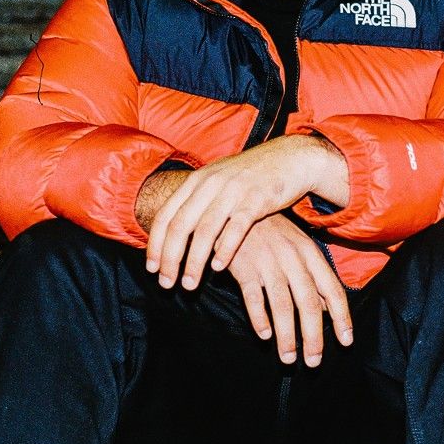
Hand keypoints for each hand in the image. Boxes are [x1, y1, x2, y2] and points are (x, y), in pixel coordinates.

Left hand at [145, 135, 346, 290]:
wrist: (292, 158)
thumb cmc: (254, 175)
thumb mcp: (220, 180)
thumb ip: (198, 201)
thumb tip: (176, 230)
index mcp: (197, 180)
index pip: (166, 215)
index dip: (155, 245)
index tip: (151, 269)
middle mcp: (210, 184)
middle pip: (180, 226)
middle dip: (170, 259)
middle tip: (167, 283)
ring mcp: (232, 190)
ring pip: (204, 231)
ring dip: (194, 262)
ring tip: (190, 285)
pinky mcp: (256, 199)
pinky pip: (235, 228)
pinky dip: (224, 249)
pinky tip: (218, 268)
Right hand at [226, 213, 352, 365]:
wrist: (236, 209)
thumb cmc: (270, 231)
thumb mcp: (297, 247)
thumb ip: (314, 277)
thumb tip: (328, 309)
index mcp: (310, 253)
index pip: (332, 289)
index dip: (341, 318)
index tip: (345, 341)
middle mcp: (293, 258)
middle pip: (309, 303)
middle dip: (313, 336)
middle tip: (313, 362)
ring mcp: (269, 261)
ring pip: (283, 306)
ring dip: (287, 336)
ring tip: (288, 358)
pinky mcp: (245, 266)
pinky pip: (255, 298)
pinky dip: (260, 318)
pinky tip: (264, 335)